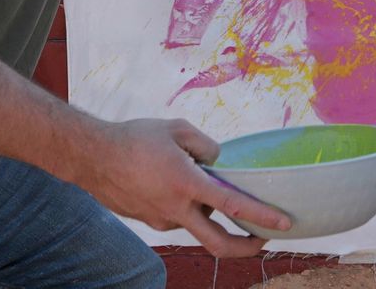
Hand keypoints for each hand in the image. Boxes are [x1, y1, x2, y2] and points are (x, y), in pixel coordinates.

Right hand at [83, 118, 291, 256]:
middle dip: (245, 246)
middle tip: (262, 238)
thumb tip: (219, 162)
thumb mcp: (176, 129)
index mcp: (187, 184)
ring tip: (195, 180)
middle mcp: (177, 209)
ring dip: (207, 212)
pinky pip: (176, 217)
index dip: (262, 216)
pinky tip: (170, 182)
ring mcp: (161, 220)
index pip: (233, 205)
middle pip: (219, 243)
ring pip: (195, 224)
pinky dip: (184, 206)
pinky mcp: (149, 222)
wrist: (91, 157)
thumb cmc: (134, 138)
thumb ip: (205, 146)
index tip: (284, 223)